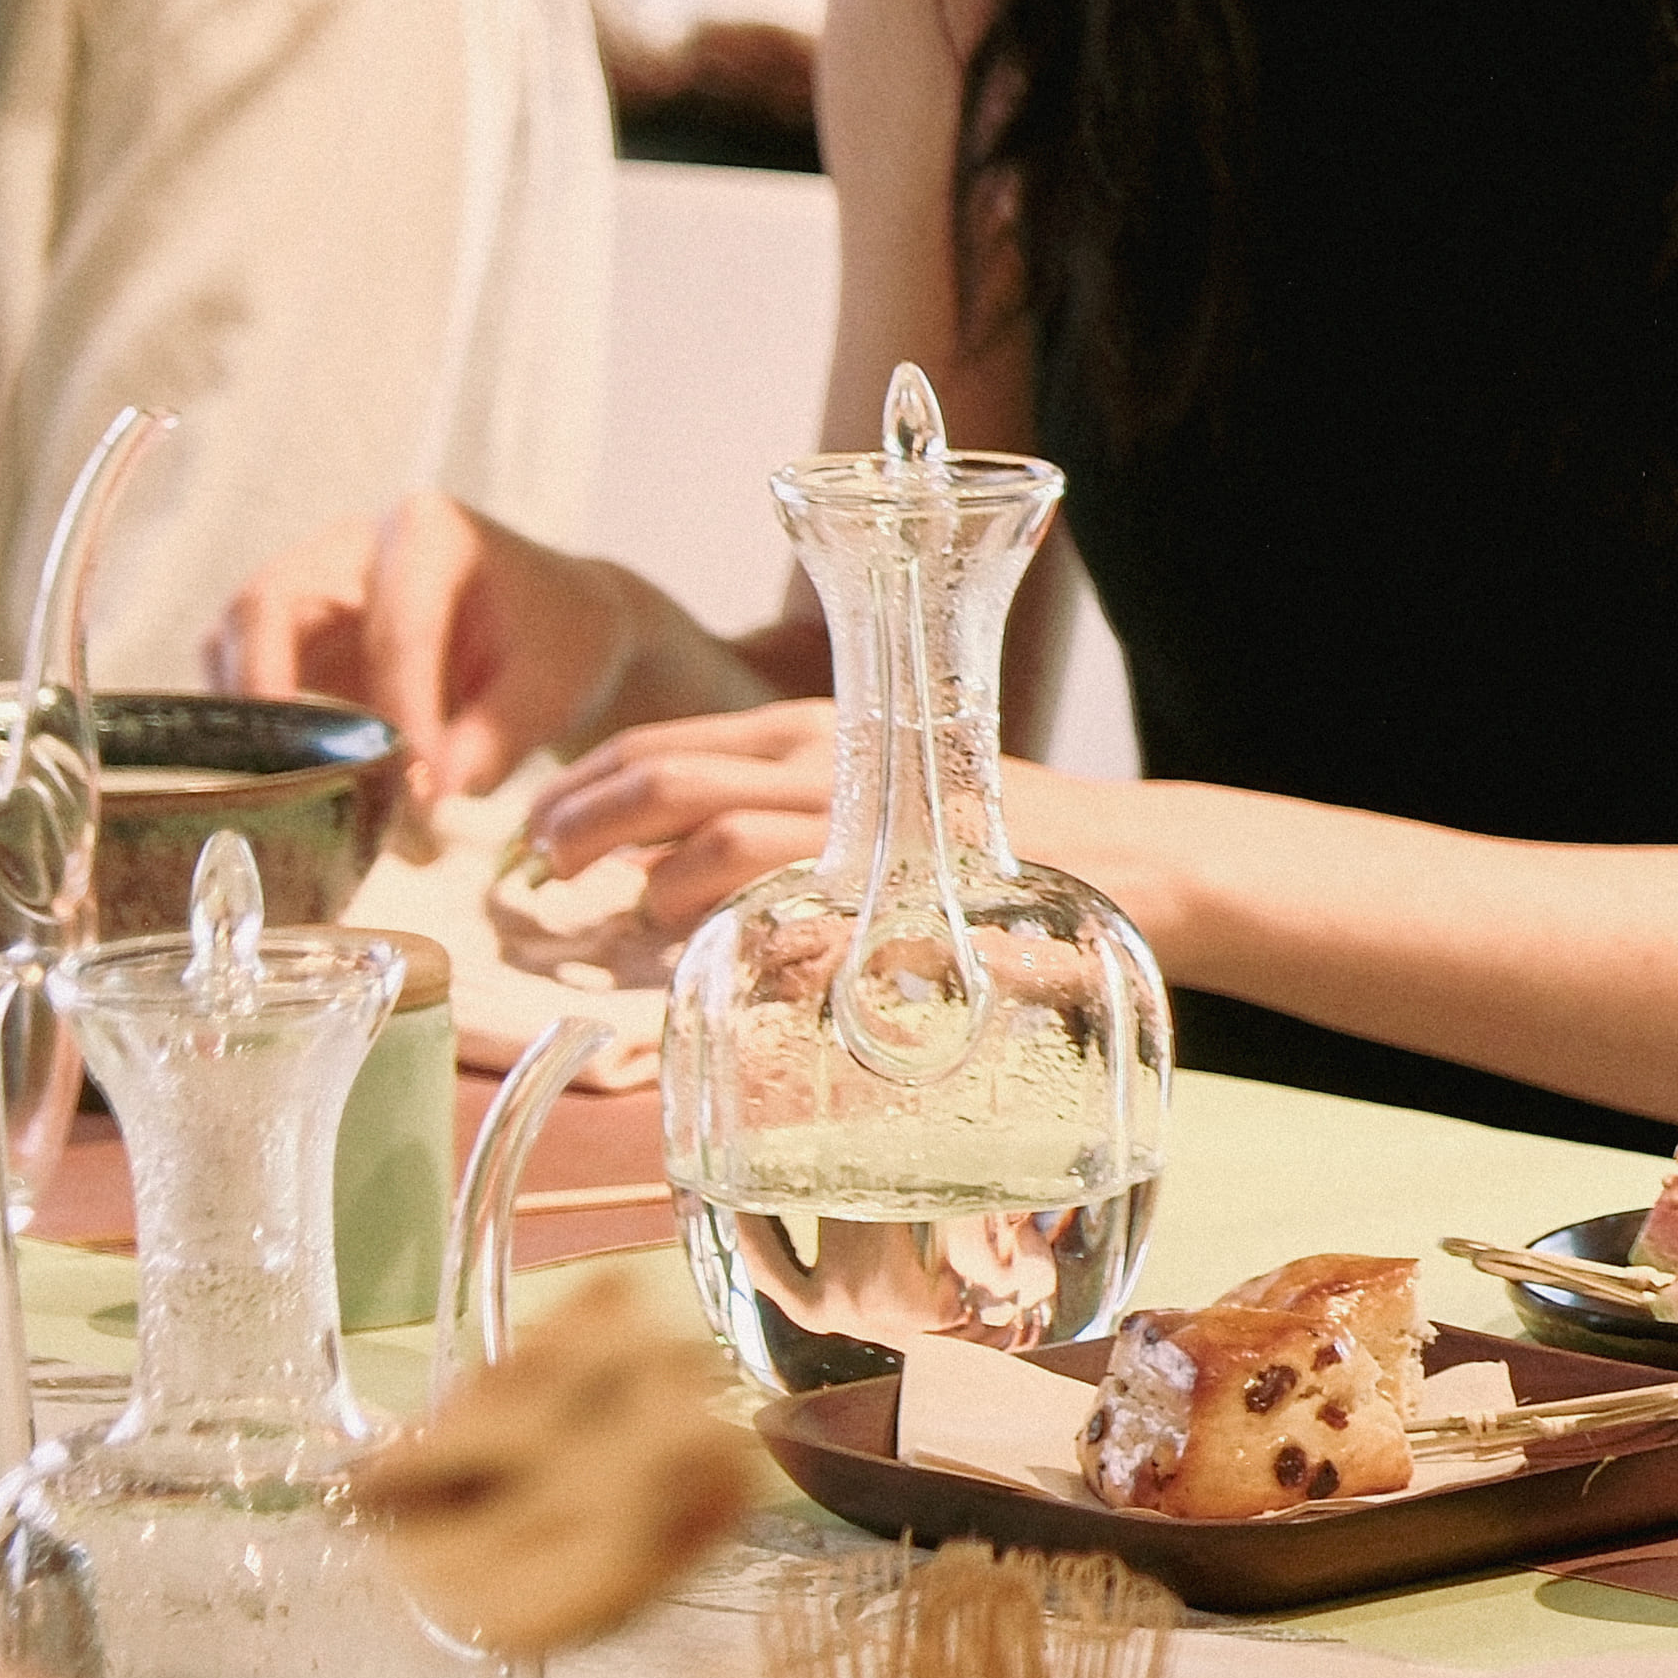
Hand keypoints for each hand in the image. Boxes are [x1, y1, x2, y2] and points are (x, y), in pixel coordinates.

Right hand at [213, 491, 649, 833]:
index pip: (398, 626)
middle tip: (289, 771)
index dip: (403, 710)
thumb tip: (432, 794)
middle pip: (269, 602)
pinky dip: (252, 729)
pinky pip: (239, 674)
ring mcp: (308, 587)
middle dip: (267, 686)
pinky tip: (288, 785)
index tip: (422, 789)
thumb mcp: (555, 687)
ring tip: (288, 790)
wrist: (556, 630)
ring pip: (236, 638)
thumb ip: (497, 739)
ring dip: (249, 715)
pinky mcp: (289, 638)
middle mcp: (350, 547)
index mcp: (430, 532)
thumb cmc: (559, 644)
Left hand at [524, 713, 1152, 943]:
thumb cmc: (1005, 838)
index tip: (542, 822)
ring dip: (646, 883)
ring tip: (622, 918)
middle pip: (663, 778)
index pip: (668, 743)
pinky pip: (780, 896)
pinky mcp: (895, 875)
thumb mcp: (894, 800)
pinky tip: (709, 946)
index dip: (586, 782)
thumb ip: (798, 824)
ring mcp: (861, 816)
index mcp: (821, 731)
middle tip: (540, 866)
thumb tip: (686, 872)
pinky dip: (727, 921)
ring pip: (709, 833)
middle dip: (581, 822)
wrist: (1137, 857)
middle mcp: (827, 759)